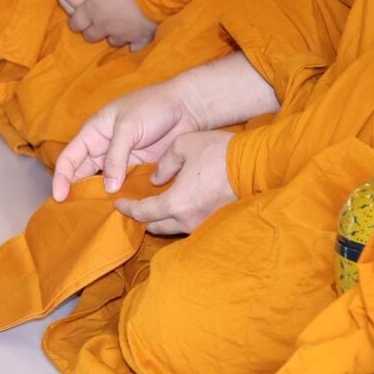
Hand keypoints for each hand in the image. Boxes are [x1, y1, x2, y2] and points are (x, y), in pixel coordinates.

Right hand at [51, 81, 202, 201]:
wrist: (187, 107)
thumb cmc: (152, 107)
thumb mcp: (128, 127)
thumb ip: (116, 157)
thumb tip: (108, 189)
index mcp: (93, 133)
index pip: (70, 157)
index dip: (61, 177)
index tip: (59, 198)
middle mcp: (104, 149)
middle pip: (84, 175)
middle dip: (78, 193)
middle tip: (75, 216)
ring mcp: (122, 161)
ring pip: (105, 184)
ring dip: (101, 200)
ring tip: (96, 220)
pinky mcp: (140, 170)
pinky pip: (127, 188)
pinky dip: (123, 200)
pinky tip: (122, 214)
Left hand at [67, 0, 156, 48]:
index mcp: (92, 9)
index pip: (76, 23)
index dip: (77, 21)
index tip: (80, 18)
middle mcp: (104, 25)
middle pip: (90, 36)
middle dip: (92, 30)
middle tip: (99, 22)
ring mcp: (122, 34)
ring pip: (112, 42)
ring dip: (114, 34)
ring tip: (120, 26)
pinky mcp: (140, 39)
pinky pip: (134, 47)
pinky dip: (134, 42)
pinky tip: (136, 36)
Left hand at [114, 130, 235, 234]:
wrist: (255, 166)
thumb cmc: (218, 152)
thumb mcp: (183, 146)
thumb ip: (164, 164)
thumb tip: (156, 178)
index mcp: (175, 203)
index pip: (143, 213)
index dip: (127, 208)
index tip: (118, 203)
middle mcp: (187, 220)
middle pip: (156, 226)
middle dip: (142, 218)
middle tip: (133, 206)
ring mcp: (203, 224)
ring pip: (173, 228)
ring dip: (161, 219)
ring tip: (153, 207)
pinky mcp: (216, 223)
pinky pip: (190, 224)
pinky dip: (178, 218)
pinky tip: (177, 207)